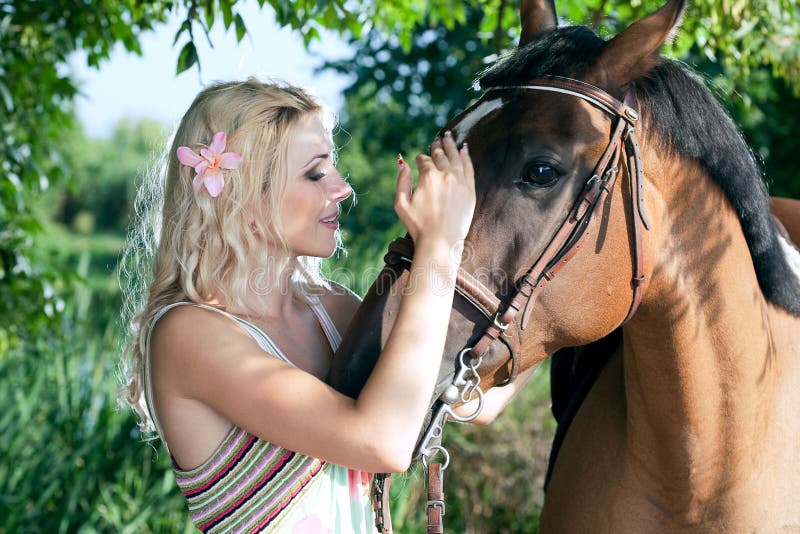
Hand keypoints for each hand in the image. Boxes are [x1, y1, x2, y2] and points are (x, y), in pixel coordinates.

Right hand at [394, 131, 475, 248]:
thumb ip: (401, 181)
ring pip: (455, 157)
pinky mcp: (469, 190)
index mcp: (428, 176)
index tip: (420, 161)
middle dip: (437, 147)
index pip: (424, 161)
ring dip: (451, 146)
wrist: (440, 241)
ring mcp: (460, 181)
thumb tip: (402, 162)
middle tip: (436, 141)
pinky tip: (464, 148)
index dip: (420, 160)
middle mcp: (445, 175)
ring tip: (449, 137)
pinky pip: (469, 167)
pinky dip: (466, 156)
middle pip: (440, 155)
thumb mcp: (401, 203)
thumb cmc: (418, 225)